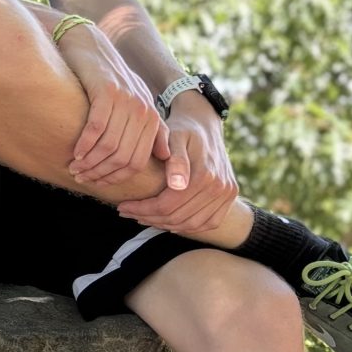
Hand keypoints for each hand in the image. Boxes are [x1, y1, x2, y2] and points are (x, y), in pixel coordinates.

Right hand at [61, 24, 170, 187]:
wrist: (89, 44)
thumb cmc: (107, 78)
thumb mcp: (133, 102)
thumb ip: (151, 129)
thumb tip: (164, 156)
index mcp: (151, 118)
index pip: (138, 161)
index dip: (117, 177)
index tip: (97, 183)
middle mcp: (143, 110)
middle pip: (124, 157)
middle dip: (102, 172)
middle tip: (81, 178)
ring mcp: (126, 100)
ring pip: (110, 146)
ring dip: (91, 162)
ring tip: (74, 168)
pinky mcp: (107, 92)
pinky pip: (97, 128)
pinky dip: (85, 144)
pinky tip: (75, 152)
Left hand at [117, 101, 238, 235]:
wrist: (204, 125)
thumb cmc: (181, 130)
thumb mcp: (174, 137)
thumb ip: (176, 160)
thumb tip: (177, 185)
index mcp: (204, 174)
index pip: (167, 205)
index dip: (142, 209)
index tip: (122, 207)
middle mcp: (219, 187)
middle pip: (178, 218)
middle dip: (149, 218)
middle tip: (128, 213)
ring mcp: (227, 194)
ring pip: (192, 225)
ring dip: (165, 225)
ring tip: (143, 217)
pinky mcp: (229, 197)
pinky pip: (208, 223)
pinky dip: (187, 227)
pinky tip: (167, 220)